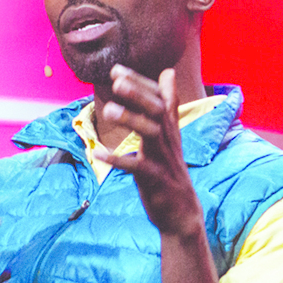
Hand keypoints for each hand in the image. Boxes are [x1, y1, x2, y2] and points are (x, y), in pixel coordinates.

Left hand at [96, 65, 202, 237]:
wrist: (182, 213)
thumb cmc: (170, 170)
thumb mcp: (169, 135)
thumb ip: (167, 104)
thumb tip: (169, 72)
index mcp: (169, 129)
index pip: (159, 98)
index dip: (140, 83)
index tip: (116, 70)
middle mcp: (168, 139)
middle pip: (158, 110)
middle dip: (138, 93)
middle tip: (116, 79)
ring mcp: (163, 159)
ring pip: (151, 133)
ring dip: (131, 119)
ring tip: (108, 110)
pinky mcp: (156, 180)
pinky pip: (137, 167)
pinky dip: (119, 160)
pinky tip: (100, 154)